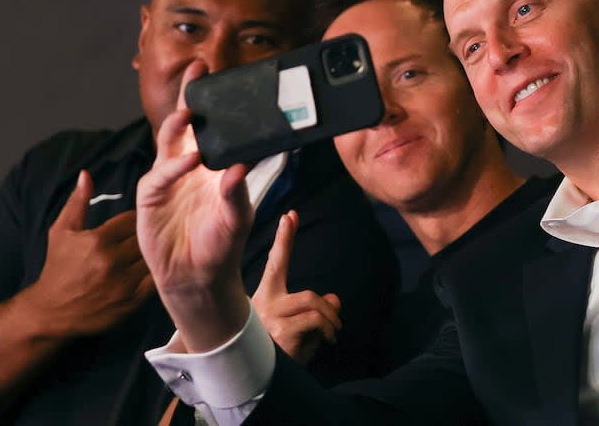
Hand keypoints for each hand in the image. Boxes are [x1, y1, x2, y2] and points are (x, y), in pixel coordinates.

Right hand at [27, 170, 152, 336]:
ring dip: (152, 255)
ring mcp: (123, 283)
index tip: (133, 224)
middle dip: (146, 236)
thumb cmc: (56, 269)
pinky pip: (154, 281)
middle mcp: (112, 261)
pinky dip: (154, 275)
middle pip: (144, 238)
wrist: (50, 313)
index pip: (132, 219)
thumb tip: (86, 174)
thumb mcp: (61, 232)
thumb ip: (77, 202)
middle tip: (148, 236)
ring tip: (151, 253)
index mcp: (98, 241)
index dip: (135, 220)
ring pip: (151, 259)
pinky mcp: (132, 302)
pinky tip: (149, 271)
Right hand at [136, 61, 253, 351]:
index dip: (207, 100)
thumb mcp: (238, 216)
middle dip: (188, 97)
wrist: (199, 277)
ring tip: (191, 112)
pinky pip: (160, 177)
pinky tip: (190, 160)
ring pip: (168, 144)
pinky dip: (174, 168)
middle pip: (183, 125)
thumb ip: (238, 191)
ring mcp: (166, 180)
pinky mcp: (150, 198)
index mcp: (209, 165)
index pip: (207, 127)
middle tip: (197, 72)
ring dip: (178, 126)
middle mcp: (185, 166)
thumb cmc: (222, 243)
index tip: (213, 71)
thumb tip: (239, 165)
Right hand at [252, 210, 341, 363]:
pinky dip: (327, 328)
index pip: (276, 263)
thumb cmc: (282, 355)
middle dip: (311, 281)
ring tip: (333, 333)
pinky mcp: (280, 331)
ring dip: (329, 317)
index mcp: (266, 299)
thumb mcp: (303, 331)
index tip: (290, 215)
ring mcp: (270, 317)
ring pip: (311, 300)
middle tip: (327, 298)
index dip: (284, 238)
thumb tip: (335, 298)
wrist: (262, 384)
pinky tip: (327, 341)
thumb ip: (317, 312)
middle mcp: (264, 303)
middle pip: (292, 278)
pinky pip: (314, 319)